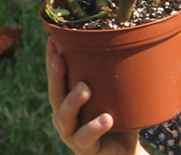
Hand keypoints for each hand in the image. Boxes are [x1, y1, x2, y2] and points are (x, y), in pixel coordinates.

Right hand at [46, 39, 144, 154]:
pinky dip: (95, 127)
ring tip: (85, 89)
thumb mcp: (115, 91)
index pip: (57, 76)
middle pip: (55, 94)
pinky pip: (87, 139)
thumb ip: (115, 71)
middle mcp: (64, 116)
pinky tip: (106, 119)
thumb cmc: (119, 115)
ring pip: (66, 117)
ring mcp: (72, 134)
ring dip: (73, 101)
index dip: (52, 59)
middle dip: (56, 75)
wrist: (124, 150)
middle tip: (60, 59)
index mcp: (68, 98)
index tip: (52, 40)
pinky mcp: (85, 149)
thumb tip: (129, 36)